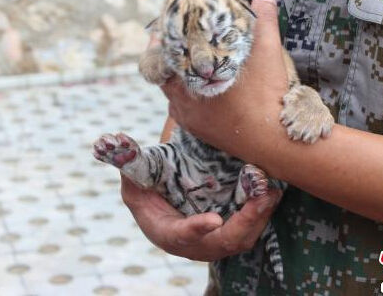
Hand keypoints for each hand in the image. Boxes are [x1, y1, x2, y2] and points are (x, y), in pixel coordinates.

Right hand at [121, 174, 282, 260]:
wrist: (167, 201)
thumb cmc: (149, 190)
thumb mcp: (136, 178)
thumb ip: (129, 163)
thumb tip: (109, 140)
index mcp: (167, 232)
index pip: (180, 236)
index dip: (195, 230)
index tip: (211, 220)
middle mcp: (195, 243)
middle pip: (222, 242)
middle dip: (244, 222)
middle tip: (261, 197)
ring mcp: (215, 239)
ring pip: (242, 237)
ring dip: (259, 216)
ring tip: (271, 191)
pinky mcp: (231, 230)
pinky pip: (251, 227)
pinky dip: (262, 211)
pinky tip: (272, 189)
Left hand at [161, 0, 288, 159]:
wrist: (274, 142)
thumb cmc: (267, 98)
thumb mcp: (268, 54)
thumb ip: (264, 21)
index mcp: (191, 81)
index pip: (161, 57)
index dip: (161, 42)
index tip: (165, 31)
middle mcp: (182, 103)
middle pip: (164, 76)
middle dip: (171, 60)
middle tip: (180, 45)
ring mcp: (190, 120)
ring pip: (173, 94)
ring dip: (179, 80)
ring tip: (189, 65)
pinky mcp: (199, 133)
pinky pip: (183, 111)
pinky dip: (187, 98)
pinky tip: (201, 90)